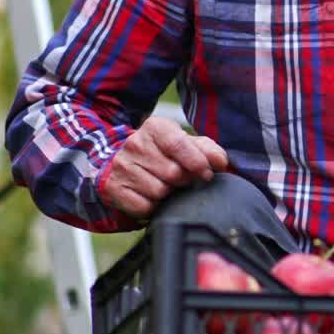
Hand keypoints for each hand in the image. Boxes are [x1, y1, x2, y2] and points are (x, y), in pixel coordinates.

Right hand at [101, 116, 228, 219]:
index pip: (178, 145)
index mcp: (155, 127)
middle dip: (184, 181)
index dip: (197, 163)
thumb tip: (221, 162)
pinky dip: (153, 206)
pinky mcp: (113, 187)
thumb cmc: (166, 153)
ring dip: (169, 194)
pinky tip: (152, 196)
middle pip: (172, 173)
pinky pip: (144, 206)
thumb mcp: (188, 144)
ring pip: (158, 191)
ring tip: (166, 186)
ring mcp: (121, 166)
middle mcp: (134, 143)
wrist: (127, 163)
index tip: (207, 174)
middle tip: (182, 180)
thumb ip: (208, 150)